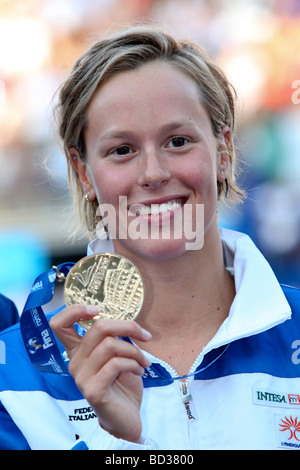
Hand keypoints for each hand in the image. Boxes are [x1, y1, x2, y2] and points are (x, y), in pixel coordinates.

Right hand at [49, 305, 151, 442]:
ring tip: (144, 361)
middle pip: (98, 328)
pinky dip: (134, 364)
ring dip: (135, 351)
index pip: (59, 324)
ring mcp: (81, 377)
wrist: (126, 416)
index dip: (75, 311)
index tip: (98, 310)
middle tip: (145, 336)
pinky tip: (140, 371)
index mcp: (78, 351)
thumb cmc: (122, 382)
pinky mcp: (92, 390)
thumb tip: (126, 320)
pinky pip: (116, 364)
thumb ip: (113, 337)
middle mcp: (75, 362)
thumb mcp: (118, 354)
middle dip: (128, 326)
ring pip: (110, 345)